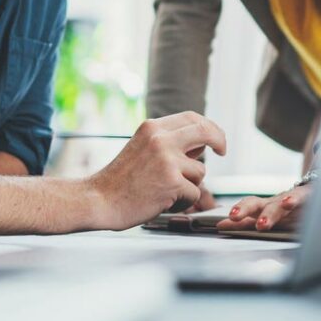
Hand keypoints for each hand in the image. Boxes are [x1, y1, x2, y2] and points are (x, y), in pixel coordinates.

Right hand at [87, 111, 226, 229]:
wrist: (98, 200)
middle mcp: (161, 139)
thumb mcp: (141, 148)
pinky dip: (183, 202)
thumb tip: (200, 145)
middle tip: (222, 150)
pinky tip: (162, 202)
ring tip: (164, 192)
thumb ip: (167, 143)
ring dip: (189, 185)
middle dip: (219, 140)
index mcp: (152, 128)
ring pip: (200, 171)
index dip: (209, 127)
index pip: (191, 118)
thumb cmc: (119, 180)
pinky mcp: (172, 183)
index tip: (215, 139)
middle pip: (205, 132)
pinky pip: (194, 193)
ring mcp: (168, 160)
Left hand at [216, 184, 311, 231]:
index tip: (221, 225)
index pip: (244, 210)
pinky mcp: (306, 195)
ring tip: (261, 224)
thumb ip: (246, 223)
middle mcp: (273, 202)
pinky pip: (300, 197)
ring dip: (268, 214)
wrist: (316, 192)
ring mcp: (289, 199)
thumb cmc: (289, 210)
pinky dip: (293, 199)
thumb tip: (219, 225)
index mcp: (263, 208)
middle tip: (234, 217)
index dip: (234, 216)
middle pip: (256, 203)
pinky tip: (288, 203)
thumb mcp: (268, 218)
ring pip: (277, 205)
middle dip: (244, 209)